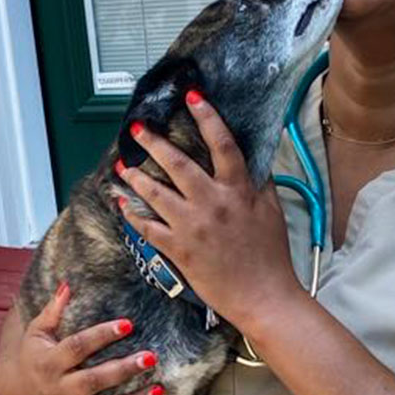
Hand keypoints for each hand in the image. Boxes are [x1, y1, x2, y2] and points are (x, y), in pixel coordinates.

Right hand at [0, 283, 162, 394]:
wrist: (18, 392)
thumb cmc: (37, 354)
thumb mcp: (38, 331)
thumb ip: (53, 310)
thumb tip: (67, 285)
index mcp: (47, 362)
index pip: (77, 347)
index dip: (102, 335)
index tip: (128, 324)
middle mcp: (55, 391)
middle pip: (92, 381)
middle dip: (123, 370)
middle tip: (151, 357)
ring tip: (157, 389)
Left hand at [115, 92, 301, 329]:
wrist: (263, 296)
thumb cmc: (271, 256)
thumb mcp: (272, 212)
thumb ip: (260, 183)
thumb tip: (254, 161)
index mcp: (238, 191)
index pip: (222, 144)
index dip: (207, 116)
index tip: (193, 98)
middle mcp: (213, 203)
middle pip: (177, 163)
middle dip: (153, 142)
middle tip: (137, 129)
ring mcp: (192, 226)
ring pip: (155, 193)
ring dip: (135, 177)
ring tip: (122, 165)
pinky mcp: (179, 250)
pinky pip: (148, 228)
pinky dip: (133, 215)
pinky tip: (123, 205)